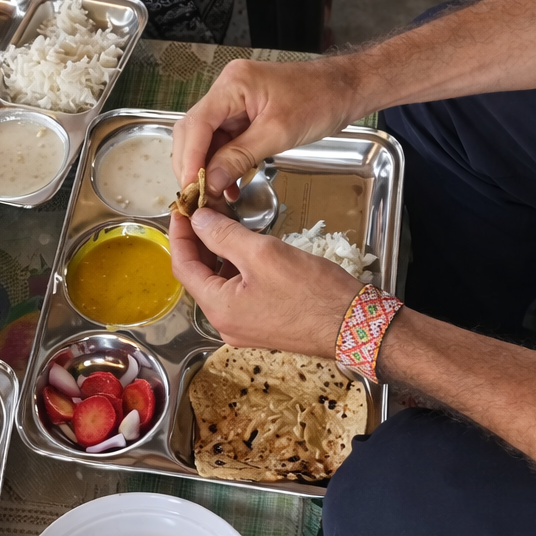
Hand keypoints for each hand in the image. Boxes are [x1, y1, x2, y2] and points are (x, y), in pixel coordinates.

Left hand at [170, 208, 359, 356]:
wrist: (356, 326)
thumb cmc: (313, 293)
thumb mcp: (263, 254)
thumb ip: (224, 235)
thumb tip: (198, 220)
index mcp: (218, 308)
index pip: (183, 266)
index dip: (180, 234)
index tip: (183, 208)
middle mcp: (224, 322)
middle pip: (199, 275)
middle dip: (198, 241)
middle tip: (203, 210)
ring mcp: (243, 326)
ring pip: (220, 282)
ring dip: (218, 252)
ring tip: (224, 221)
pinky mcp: (262, 323)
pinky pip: (238, 292)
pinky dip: (236, 267)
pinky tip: (245, 247)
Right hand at [172, 59, 361, 197]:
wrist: (347, 89)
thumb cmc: (322, 99)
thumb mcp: (279, 133)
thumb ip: (240, 157)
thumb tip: (210, 181)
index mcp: (233, 85)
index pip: (196, 124)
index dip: (189, 159)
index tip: (191, 188)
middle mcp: (227, 90)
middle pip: (193, 131)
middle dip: (193, 165)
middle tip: (197, 197)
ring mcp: (234, 102)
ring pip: (206, 140)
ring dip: (207, 169)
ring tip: (213, 196)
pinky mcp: (243, 114)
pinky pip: (224, 142)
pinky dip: (223, 165)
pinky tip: (229, 186)